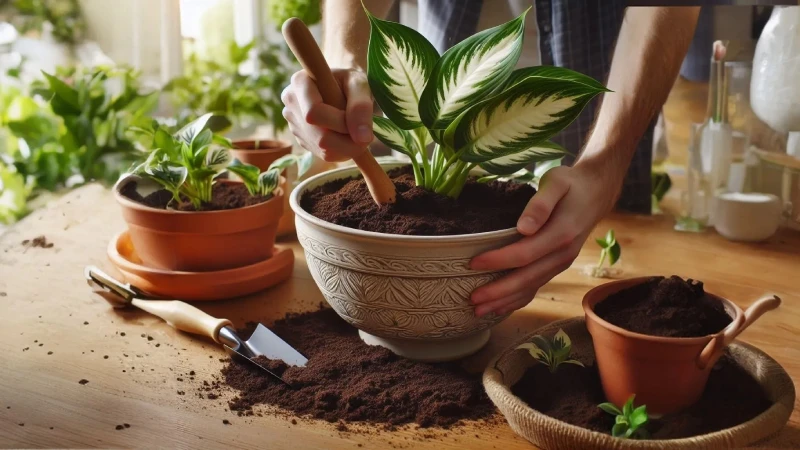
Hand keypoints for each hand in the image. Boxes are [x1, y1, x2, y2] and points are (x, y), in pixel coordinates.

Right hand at [281, 69, 373, 161]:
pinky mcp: (302, 139)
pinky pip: (324, 154)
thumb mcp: (359, 84)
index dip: (340, 123)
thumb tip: (362, 138)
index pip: (314, 113)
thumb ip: (361, 106)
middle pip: (320, 137)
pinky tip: (346, 136)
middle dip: (347, 140)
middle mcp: (291, 104)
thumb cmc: (349, 81)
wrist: (342, 87)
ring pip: (323, 149)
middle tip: (365, 135)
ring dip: (347, 147)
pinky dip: (342, 150)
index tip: (360, 121)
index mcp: (299, 82)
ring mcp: (294, 124)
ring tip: (356, 131)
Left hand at [468, 161, 617, 316]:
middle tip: (471, 299)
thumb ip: (540, 204)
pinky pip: (536, 287)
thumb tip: (523, 227)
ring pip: (531, 288)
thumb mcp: (556, 183)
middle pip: (526, 279)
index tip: (472, 263)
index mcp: (560, 234)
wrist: (596, 192)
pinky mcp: (557, 265)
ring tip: (480, 311)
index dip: (497, 261)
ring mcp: (561, 263)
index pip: (524, 254)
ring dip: (505, 302)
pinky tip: (501, 308)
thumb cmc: (571, 184)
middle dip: (498, 292)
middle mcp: (562, 254)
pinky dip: (518, 300)